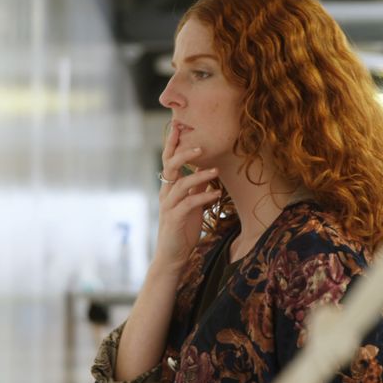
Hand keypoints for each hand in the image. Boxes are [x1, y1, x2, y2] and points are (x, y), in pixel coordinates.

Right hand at [154, 125, 222, 268]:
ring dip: (199, 176)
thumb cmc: (182, 229)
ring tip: (216, 171)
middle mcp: (166, 194)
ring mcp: (168, 206)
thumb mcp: (192, 204)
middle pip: (169, 167)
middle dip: (183, 154)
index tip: (177, 126)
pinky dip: (204, 196)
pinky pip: (189, 203)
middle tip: (200, 146)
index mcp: (169, 188)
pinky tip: (216, 194)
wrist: (173, 255)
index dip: (172, 144)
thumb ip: (196, 187)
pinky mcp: (174, 219)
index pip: (168, 161)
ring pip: (180, 184)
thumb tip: (207, 169)